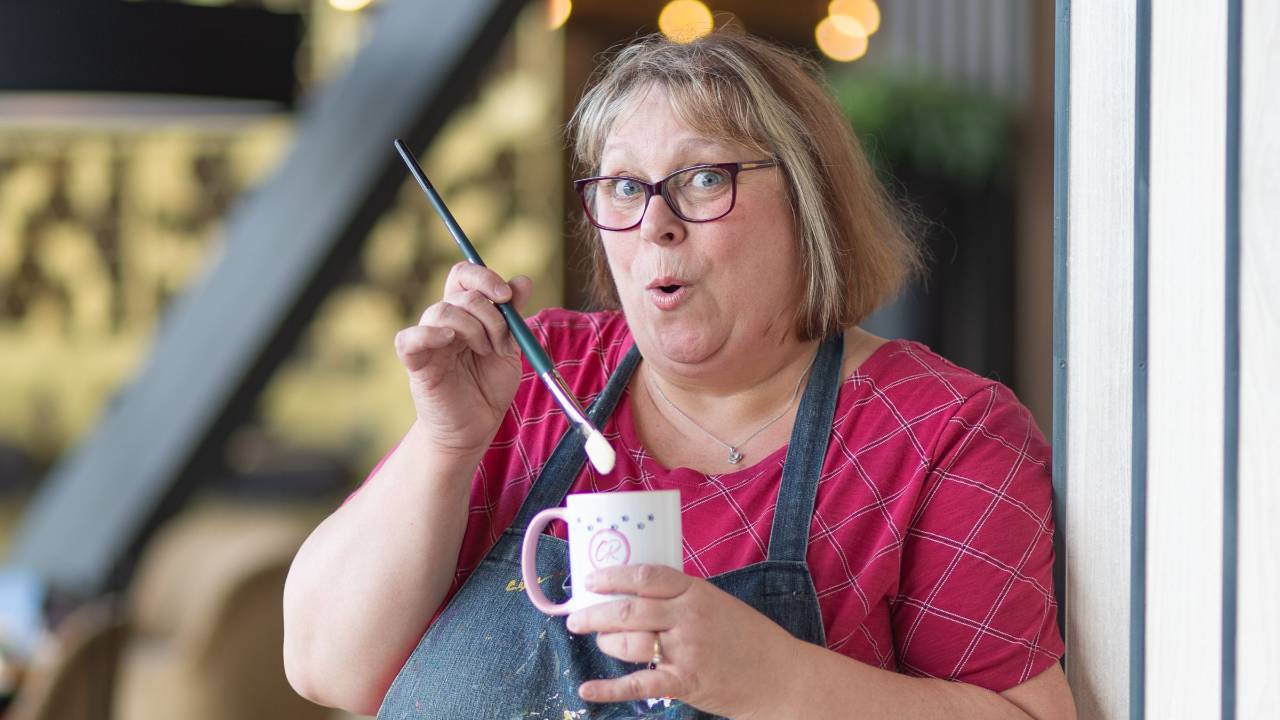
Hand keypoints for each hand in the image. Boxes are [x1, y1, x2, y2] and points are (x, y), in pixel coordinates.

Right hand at [394, 262, 532, 458]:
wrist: (476, 427)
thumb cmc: (489, 388)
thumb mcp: (509, 348)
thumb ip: (513, 316)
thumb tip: (523, 280)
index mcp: (466, 314)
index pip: (464, 276)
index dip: (484, 277)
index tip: (507, 297)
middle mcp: (445, 322)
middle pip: (460, 293)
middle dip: (491, 315)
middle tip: (502, 342)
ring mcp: (429, 341)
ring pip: (441, 311)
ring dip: (474, 328)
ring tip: (486, 352)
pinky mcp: (416, 364)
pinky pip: (409, 339)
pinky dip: (428, 334)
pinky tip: (448, 340)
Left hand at [565, 565, 801, 718]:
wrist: (780, 675)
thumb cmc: (747, 637)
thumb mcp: (716, 603)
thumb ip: (681, 598)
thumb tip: (634, 593)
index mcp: (696, 591)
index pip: (646, 576)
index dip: (612, 576)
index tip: (590, 580)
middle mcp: (689, 617)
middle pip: (629, 610)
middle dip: (594, 614)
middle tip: (575, 618)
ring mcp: (687, 650)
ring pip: (630, 643)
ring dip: (606, 643)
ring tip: (598, 642)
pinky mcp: (686, 682)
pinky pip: (640, 684)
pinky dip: (609, 689)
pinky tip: (587, 689)